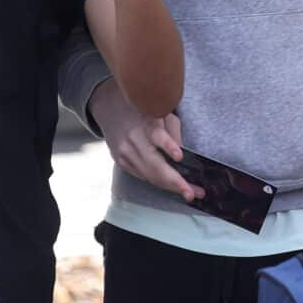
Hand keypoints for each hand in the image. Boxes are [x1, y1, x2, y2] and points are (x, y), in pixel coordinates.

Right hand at [88, 81, 196, 201]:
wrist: (110, 109)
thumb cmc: (142, 109)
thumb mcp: (162, 111)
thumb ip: (174, 131)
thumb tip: (184, 157)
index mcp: (145, 123)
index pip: (157, 135)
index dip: (168, 146)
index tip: (179, 156)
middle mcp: (133, 140)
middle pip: (154, 165)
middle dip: (175, 182)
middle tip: (192, 193)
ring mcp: (125, 153)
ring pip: (149, 176)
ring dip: (170, 187)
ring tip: (190, 193)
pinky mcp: (121, 162)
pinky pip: (143, 176)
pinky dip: (159, 182)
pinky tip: (173, 187)